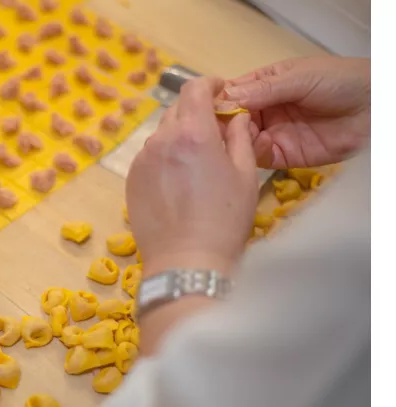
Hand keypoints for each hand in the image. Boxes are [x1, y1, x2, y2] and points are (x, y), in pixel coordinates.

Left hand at [127, 77, 258, 276]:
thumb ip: (240, 137)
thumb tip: (236, 117)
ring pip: (162, 134)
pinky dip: (164, 158)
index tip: (219, 91)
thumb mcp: (245, 175)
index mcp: (194, 134)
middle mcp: (162, 141)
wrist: (185, 261)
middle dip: (196, 113)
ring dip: (179, 137)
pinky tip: (179, 181)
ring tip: (197, 162)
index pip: (194, 89)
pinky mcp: (132, 180)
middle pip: (177, 110)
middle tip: (214, 131)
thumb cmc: (223, 221)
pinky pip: (150, 157)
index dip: (208, 85)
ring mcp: (142, 160)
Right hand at [223, 56, 369, 168]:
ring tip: (233, 138)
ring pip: (241, 139)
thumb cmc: (340, 82)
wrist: (375, 109)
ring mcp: (273, 133)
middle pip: (232, 119)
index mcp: (265, 84)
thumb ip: (263, 90)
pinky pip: (259, 157)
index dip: (217, 100)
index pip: (232, 93)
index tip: (202, 107)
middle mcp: (265, 110)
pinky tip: (252, 148)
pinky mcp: (283, 156)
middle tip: (213, 129)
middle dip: (222, 124)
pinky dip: (250, 154)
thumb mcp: (299, 78)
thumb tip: (225, 98)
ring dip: (234, 140)